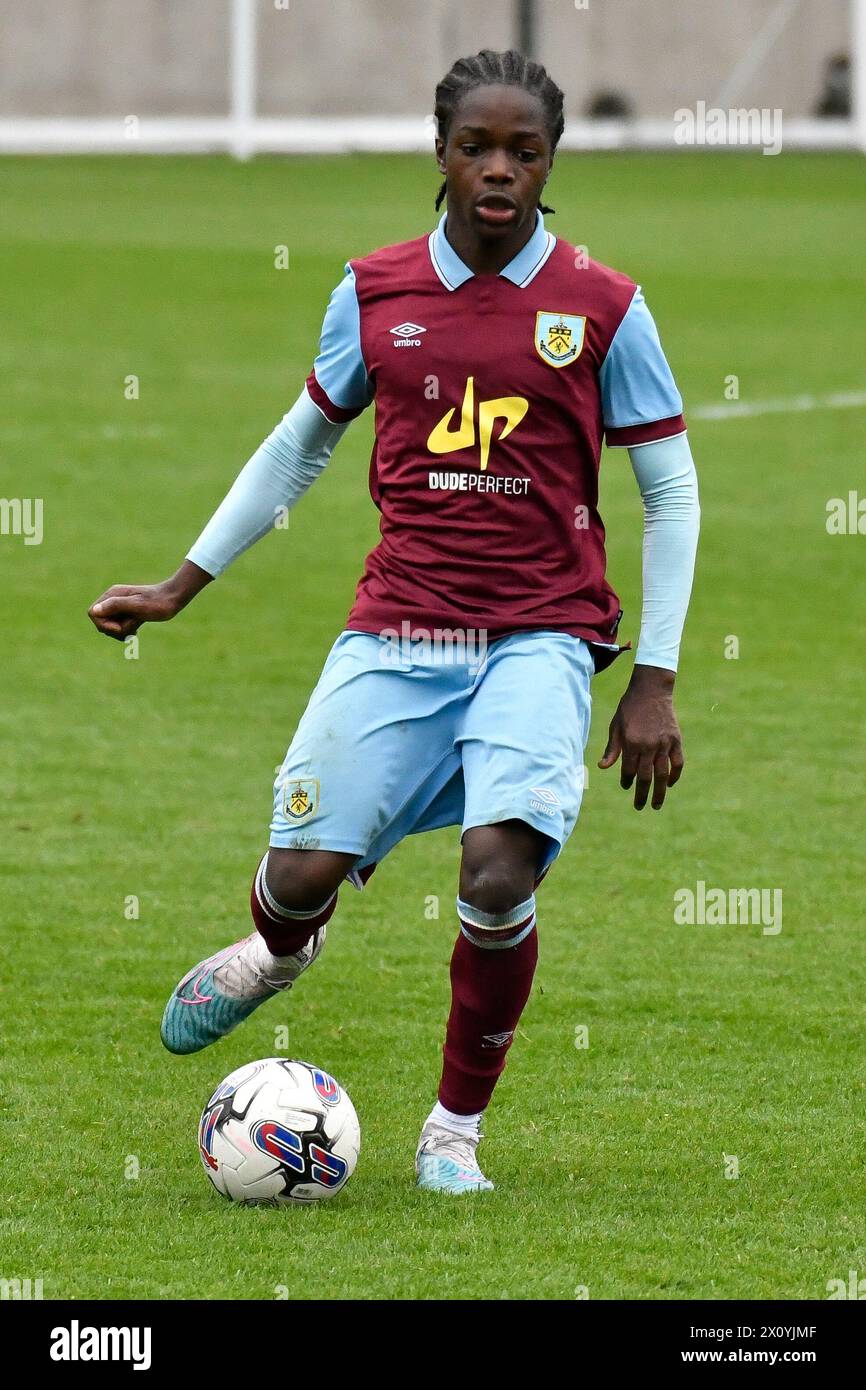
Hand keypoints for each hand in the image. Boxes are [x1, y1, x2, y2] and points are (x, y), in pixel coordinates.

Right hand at [88, 560, 212, 640]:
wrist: (174, 599)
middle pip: (101, 622)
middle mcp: (113, 599)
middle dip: (114, 630)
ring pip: (110, 627)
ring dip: (122, 632)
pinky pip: (119, 627)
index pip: (94, 613)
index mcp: (112, 595)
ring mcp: (120, 606)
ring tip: (136, 628)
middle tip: (132, 629)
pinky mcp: (127, 613)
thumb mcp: (137, 605)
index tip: (121, 627)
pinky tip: (137, 630)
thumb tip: (95, 611)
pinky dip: (126, 632)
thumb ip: (116, 606)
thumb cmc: (158, 602)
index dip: (104, 625)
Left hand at [598, 664, 683, 809]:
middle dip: (642, 794)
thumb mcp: (615, 726)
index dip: (626, 781)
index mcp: (631, 743)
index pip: (628, 770)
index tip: (625, 786)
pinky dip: (675, 775)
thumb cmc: (629, 708)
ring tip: (656, 805)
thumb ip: (612, 748)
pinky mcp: (676, 740)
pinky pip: (678, 763)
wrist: (651, 690)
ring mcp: (664, 744)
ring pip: (663, 774)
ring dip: (659, 792)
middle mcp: (648, 746)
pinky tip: (670, 784)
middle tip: (640, 807)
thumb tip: (603, 767)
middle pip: (646, 777)